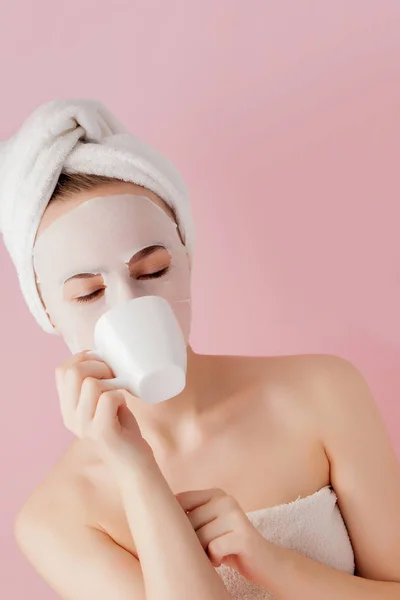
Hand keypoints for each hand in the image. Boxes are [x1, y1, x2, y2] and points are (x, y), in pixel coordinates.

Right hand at [55, 350, 153, 471]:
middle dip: (98, 365)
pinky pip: (109, 398)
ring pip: (91, 383)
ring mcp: (84, 425)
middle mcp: (70, 417)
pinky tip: (123, 408)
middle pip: (73, 372)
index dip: (83, 358)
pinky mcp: (101, 432)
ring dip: (111, 383)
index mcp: (67, 408)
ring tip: (118, 395)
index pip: (61, 370)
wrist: (133, 465)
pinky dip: (121, 397)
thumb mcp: (99, 405)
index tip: (101, 363)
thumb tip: (98, 355)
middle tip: (113, 378)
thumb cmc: (121, 429)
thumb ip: (92, 386)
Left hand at [176, 488, 269, 582]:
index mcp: (215, 494)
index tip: (180, 535)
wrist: (266, 562)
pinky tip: (223, 558)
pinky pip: (214, 549)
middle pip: (188, 522)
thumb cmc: (229, 546)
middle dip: (192, 542)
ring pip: (199, 537)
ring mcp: (235, 515)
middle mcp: (225, 500)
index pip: (180, 500)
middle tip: (206, 548)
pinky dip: (215, 559)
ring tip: (215, 553)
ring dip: (204, 553)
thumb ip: (190, 516)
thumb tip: (155, 516)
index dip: (174, 521)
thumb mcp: (209, 526)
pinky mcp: (243, 535)